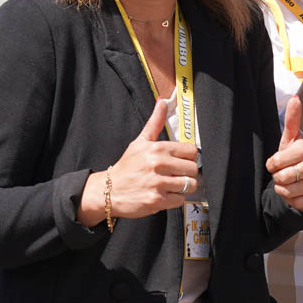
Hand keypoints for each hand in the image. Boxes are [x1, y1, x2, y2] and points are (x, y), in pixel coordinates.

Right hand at [103, 95, 202, 219]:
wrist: (108, 191)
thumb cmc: (127, 166)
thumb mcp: (139, 142)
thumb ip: (155, 123)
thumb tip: (162, 102)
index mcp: (157, 148)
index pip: (191, 151)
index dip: (188, 158)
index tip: (180, 161)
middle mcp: (158, 164)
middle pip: (193, 169)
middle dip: (187, 174)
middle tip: (176, 175)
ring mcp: (157, 183)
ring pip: (189, 185)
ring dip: (182, 187)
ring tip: (170, 185)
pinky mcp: (156, 200)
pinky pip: (180, 200)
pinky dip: (174, 199)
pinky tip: (163, 194)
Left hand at [267, 97, 302, 209]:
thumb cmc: (297, 157)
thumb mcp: (291, 140)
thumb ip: (292, 120)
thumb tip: (295, 98)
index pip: (275, 163)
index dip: (271, 165)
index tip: (278, 163)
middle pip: (281, 178)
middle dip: (278, 178)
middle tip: (285, 174)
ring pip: (287, 192)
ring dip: (283, 190)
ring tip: (289, 183)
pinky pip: (296, 203)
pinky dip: (292, 200)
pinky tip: (297, 192)